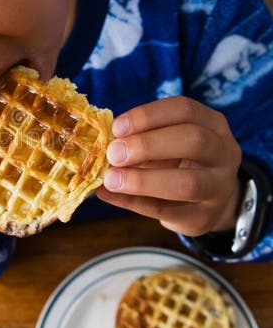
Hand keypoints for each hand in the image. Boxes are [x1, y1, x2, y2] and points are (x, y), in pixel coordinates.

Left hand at [96, 96, 242, 236]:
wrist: (209, 202)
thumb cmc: (181, 162)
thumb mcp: (169, 142)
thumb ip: (141, 138)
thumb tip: (104, 141)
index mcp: (213, 124)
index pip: (185, 110)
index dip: (148, 116)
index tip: (117, 127)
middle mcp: (224, 153)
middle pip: (194, 140)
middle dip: (148, 145)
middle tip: (114, 153)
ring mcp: (219, 189)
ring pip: (189, 183)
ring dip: (144, 180)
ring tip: (111, 179)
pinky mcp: (203, 218)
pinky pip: (166, 211)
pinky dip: (132, 202)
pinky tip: (108, 195)